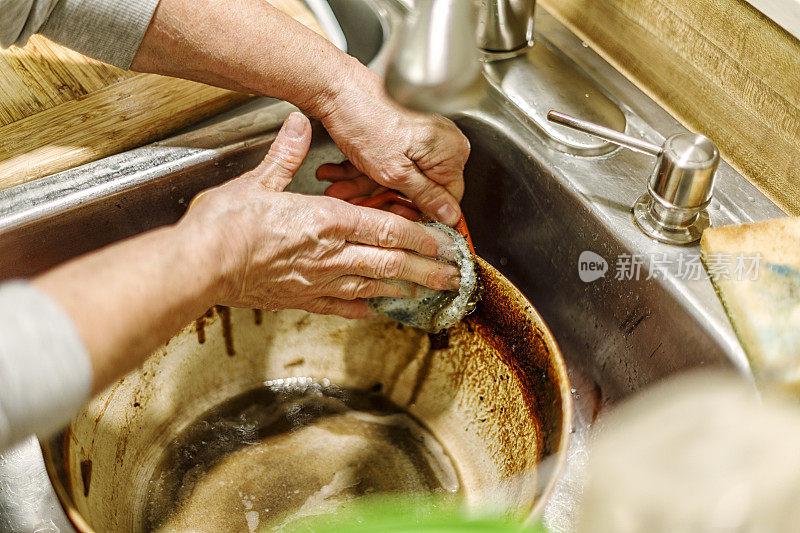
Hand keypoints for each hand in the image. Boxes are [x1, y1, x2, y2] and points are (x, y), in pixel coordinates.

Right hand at [179, 112, 461, 317]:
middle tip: (453, 276)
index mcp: (326, 221)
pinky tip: (375, 310)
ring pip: (373, 286)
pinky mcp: (299, 300)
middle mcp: (330, 255)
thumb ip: (286, 155)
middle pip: (391, 263)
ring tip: (428, 294)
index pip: (387, 228)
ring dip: (405, 290)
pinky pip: (338, 306)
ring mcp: (317, 281)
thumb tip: (298, 124)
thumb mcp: (258, 180)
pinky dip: (361, 308)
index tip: (444, 242)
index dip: (420, 236)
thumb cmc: (224, 225)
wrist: (199, 267)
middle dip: (427, 270)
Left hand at [316, 65, 469, 225]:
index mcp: (451, 151)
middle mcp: (442, 141)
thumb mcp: (395, 172)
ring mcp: (421, 136)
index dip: (420, 213)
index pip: (447, 198)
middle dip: (382, 198)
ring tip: (339, 189)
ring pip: (397, 176)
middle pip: (418, 188)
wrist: (335, 86)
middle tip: (358, 206)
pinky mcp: (402, 133)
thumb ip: (425, 196)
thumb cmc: (364, 118)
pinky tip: (339, 175)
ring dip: (365, 186)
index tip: (397, 220)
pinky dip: (363, 170)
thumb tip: (450, 215)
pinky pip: (388, 161)